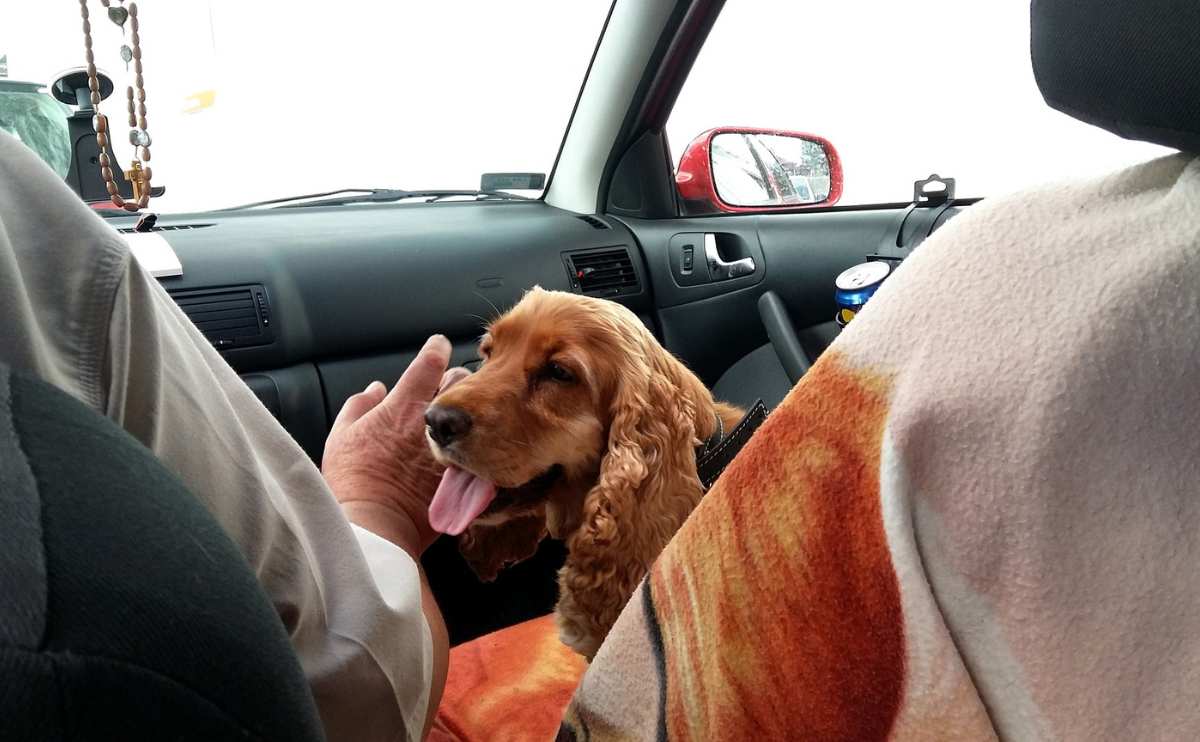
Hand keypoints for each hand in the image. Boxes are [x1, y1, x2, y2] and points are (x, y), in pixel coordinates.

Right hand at [322, 335, 469, 554]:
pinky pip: (477, 444)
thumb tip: (374, 391)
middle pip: (459, 380)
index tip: (437, 345)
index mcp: (402, 405)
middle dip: (457, 378)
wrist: (374, 525)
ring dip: (468, 406)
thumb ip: (358, 407)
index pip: (429, 361)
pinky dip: (474, 441)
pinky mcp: (461, 469)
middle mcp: (431, 420)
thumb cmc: (353, 482)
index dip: (436, 347)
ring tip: (461, 414)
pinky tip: (469, 446)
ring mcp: (452, 443)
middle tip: (450, 386)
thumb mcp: (342, 436)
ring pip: (472, 410)